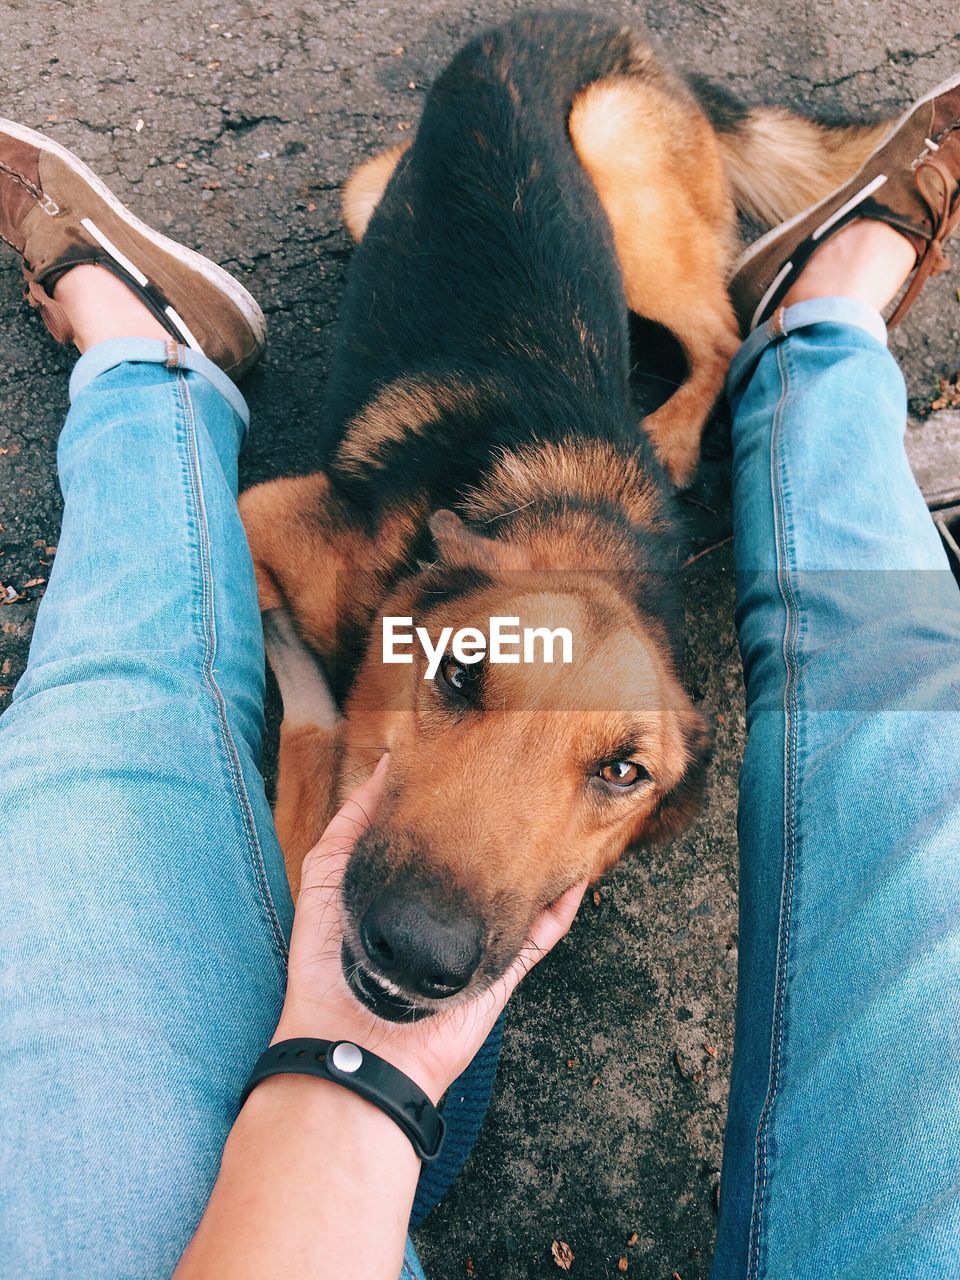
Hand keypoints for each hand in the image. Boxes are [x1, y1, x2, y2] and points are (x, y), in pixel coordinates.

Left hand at [275, 753, 585, 1101]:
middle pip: (488, 852)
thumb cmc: (327, 963)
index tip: (476, 751)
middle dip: (508, 815)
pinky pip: (544, 929)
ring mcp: (479, 935)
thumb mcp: (328, 875)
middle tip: (525, 773)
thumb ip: (354, 823)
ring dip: (542, 850)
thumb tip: (388, 766)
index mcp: (409, 883)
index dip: (459, 791)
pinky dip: (564, 900)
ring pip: (523, 884)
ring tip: (561, 808)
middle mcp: (449, 905)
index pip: (443, 828)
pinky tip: (577, 866)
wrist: (351, 1043)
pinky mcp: (503, 965)